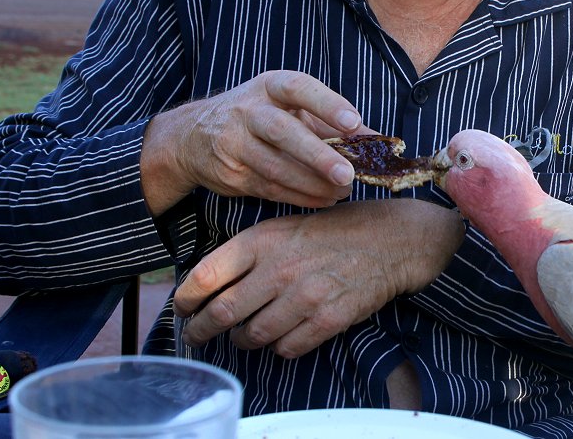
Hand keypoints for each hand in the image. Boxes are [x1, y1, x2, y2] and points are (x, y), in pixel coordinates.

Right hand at [141, 70, 368, 214]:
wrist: (193, 135)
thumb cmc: (258, 115)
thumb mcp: (290, 106)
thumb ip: (332, 120)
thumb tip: (379, 139)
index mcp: (270, 86)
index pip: (299, 88)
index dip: (327, 104)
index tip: (354, 123)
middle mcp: (249, 110)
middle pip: (283, 131)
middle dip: (318, 155)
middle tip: (348, 175)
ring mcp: (235, 142)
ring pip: (275, 166)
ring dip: (312, 183)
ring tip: (342, 191)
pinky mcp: (230, 173)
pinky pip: (268, 187)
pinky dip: (298, 196)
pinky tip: (322, 200)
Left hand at [174, 199, 464, 357]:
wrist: (391, 239)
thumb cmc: (334, 229)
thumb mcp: (285, 224)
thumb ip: (249, 251)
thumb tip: (210, 282)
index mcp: (262, 240)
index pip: (206, 276)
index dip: (186, 299)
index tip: (182, 309)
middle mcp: (278, 269)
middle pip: (222, 314)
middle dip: (201, 331)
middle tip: (196, 337)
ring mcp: (303, 297)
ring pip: (252, 337)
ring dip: (242, 341)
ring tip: (243, 336)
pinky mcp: (327, 320)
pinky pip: (286, 348)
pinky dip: (278, 347)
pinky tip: (281, 336)